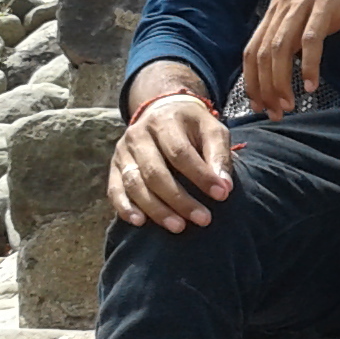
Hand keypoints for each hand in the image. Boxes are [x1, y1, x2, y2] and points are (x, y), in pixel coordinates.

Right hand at [110, 88, 231, 230]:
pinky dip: (125, 207)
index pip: (180, 153)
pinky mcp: (114, 166)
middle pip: (155, 172)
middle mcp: (139, 135)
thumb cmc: (192, 126)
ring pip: (134, 183)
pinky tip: (140, 222)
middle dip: (180, 200)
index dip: (201, 176)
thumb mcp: (212, 130)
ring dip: (156, 209)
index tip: (221, 195)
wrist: (162, 111)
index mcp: (165, 121)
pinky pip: (114, 189)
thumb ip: (219, 155)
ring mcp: (123, 151)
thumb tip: (225, 187)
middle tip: (203, 219)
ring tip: (178, 227)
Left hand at [242, 0, 339, 117]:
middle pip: (263, 53)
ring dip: (282, 81)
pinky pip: (310, 39)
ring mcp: (304, 1)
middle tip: (276, 112)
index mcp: (276, 9)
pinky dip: (308, 65)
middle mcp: (284, 3)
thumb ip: (294, 38)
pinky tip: (311, 84)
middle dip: (265, 88)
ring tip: (290, 104)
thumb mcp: (310, 16)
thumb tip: (280, 71)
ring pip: (281, 48)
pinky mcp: (327, 1)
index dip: (252, 81)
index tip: (259, 105)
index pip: (252, 50)